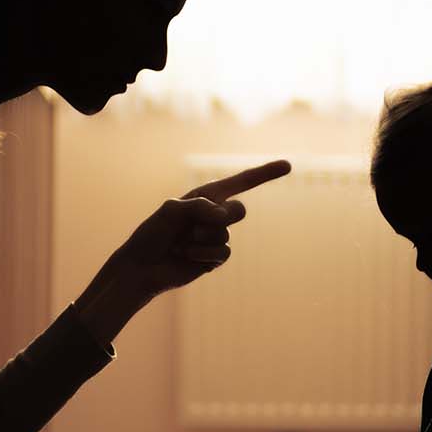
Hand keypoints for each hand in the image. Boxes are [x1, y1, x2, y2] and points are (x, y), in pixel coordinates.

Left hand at [119, 159, 291, 296]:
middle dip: (221, 218)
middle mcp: (214, 214)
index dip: (265, 173)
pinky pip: (223, 253)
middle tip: (192, 227)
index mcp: (205, 196)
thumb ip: (198, 207)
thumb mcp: (170, 211)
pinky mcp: (215, 257)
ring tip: (180, 245)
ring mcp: (216, 236)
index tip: (288, 166)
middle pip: (239, 211)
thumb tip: (222, 216)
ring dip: (200, 241)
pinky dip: (202, 255)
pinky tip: (186, 257)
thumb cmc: (152, 234)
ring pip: (226, 235)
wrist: (143, 266)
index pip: (241, 182)